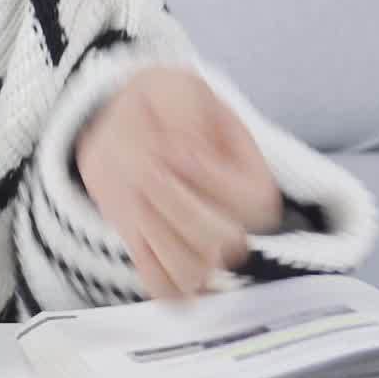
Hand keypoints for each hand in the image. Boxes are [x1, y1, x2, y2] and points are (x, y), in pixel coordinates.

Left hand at [74, 67, 284, 302]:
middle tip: (146, 167)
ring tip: (138, 198)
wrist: (123, 122)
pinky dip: (147, 267)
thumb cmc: (161, 104)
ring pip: (193, 272)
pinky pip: (166, 289)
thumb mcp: (176, 87)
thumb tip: (189, 147)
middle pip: (222, 242)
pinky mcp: (163, 259)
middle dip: (176, 203)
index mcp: (251, 175)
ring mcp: (199, 245)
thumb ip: (186, 110)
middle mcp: (232, 218)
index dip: (213, 180)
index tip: (176, 148)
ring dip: (157, 235)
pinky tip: (136, 230)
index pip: (255, 204)